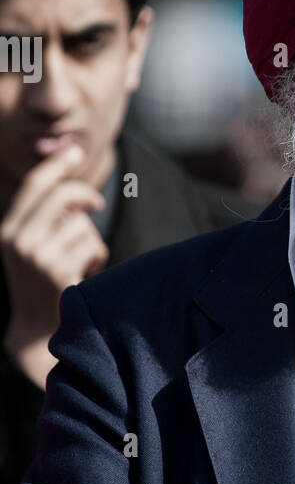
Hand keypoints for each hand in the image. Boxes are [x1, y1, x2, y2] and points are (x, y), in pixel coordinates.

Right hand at [0, 144, 108, 387]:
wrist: (39, 330)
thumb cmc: (43, 283)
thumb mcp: (33, 247)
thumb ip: (44, 218)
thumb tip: (72, 185)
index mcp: (7, 229)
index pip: (33, 186)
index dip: (56, 165)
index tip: (76, 152)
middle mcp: (17, 239)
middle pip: (62, 195)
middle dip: (85, 194)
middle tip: (97, 203)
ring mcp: (36, 255)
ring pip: (82, 222)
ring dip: (91, 239)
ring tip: (83, 259)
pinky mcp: (58, 269)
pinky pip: (92, 244)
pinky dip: (97, 256)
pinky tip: (87, 272)